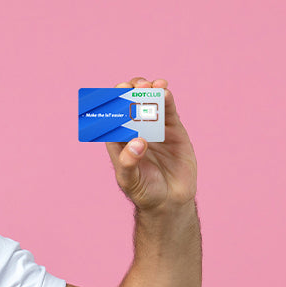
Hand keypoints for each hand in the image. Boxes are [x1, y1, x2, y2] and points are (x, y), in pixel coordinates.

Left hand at [106, 78, 196, 211]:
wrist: (171, 201)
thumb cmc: (144, 192)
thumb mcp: (130, 180)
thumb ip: (129, 163)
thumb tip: (137, 142)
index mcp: (119, 141)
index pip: (112, 117)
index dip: (112, 102)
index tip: (115, 92)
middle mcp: (136, 131)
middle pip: (130, 105)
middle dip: (130, 92)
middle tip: (133, 86)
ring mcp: (155, 129)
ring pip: (149, 103)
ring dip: (148, 91)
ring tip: (150, 85)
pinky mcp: (173, 130)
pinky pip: (168, 111)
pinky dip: (166, 100)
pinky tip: (164, 92)